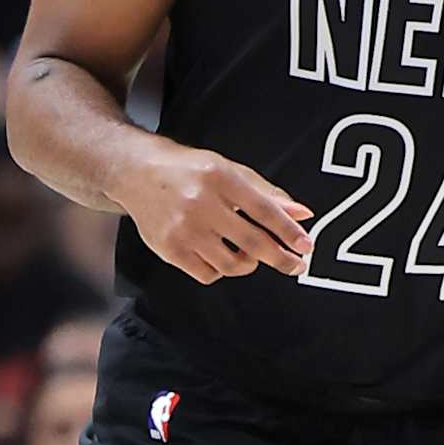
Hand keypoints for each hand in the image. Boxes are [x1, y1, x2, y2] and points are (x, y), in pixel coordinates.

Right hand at [122, 144, 314, 285]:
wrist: (137, 173)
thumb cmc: (188, 171)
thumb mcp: (230, 170)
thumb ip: (267, 193)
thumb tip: (302, 214)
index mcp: (220, 178)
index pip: (265, 211)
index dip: (289, 232)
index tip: (306, 246)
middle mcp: (201, 203)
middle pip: (253, 242)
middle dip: (281, 258)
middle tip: (296, 265)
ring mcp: (184, 229)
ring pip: (232, 264)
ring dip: (250, 263)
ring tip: (251, 254)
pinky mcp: (170, 249)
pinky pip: (208, 274)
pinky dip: (221, 270)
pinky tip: (221, 256)